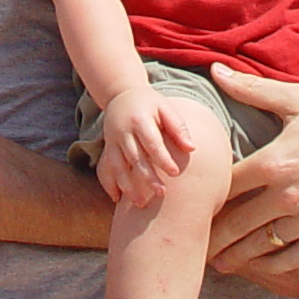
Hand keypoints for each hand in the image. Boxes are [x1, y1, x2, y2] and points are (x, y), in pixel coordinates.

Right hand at [94, 87, 195, 207]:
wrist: (121, 95)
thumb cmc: (150, 104)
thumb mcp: (165, 108)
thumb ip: (178, 127)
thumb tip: (191, 148)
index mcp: (140, 119)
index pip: (151, 142)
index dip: (162, 159)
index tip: (175, 172)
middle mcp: (123, 131)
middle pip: (135, 158)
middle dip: (147, 178)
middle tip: (161, 193)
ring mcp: (112, 140)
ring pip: (118, 167)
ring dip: (128, 186)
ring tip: (141, 203)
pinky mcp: (107, 148)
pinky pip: (106, 168)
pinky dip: (111, 184)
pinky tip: (118, 199)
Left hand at [206, 62, 298, 288]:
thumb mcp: (298, 98)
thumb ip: (252, 90)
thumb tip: (215, 70)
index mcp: (276, 160)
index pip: (226, 185)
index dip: (206, 195)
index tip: (192, 201)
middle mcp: (290, 194)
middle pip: (236, 224)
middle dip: (211, 235)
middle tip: (193, 241)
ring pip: (260, 246)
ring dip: (235, 255)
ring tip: (216, 260)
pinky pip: (292, 259)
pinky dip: (270, 264)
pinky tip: (256, 264)